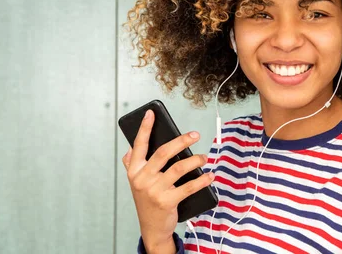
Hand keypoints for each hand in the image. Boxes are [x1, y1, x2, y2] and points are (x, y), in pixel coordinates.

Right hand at [121, 109, 213, 253]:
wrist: (151, 228)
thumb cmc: (147, 200)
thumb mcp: (136, 181)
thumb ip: (132, 163)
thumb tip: (131, 146)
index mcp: (134, 170)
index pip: (139, 144)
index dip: (145, 128)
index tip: (152, 113)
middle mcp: (142, 179)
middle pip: (163, 152)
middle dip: (181, 141)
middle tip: (195, 135)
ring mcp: (154, 191)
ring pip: (178, 168)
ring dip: (195, 160)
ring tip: (203, 157)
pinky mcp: (167, 201)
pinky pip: (188, 187)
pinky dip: (201, 180)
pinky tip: (209, 175)